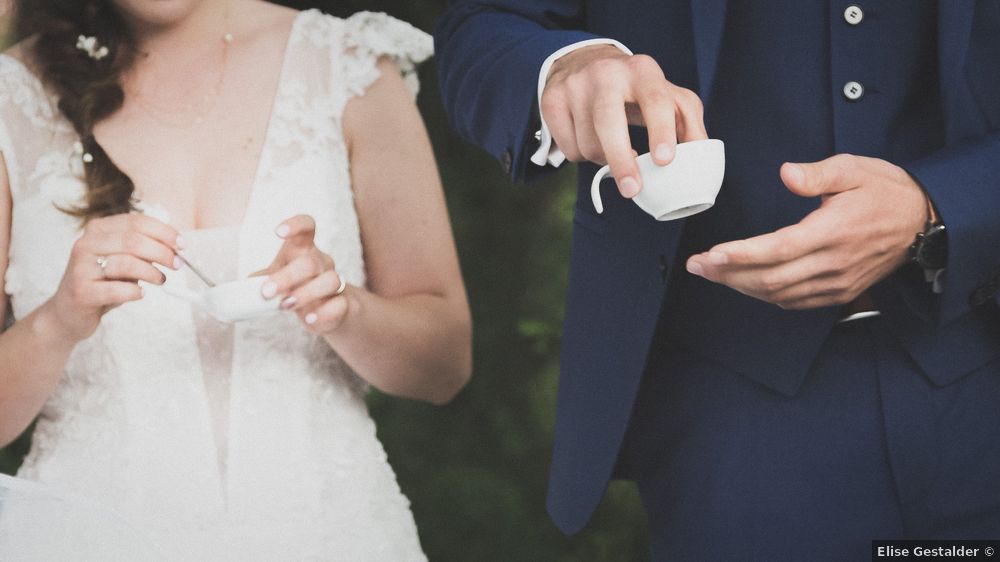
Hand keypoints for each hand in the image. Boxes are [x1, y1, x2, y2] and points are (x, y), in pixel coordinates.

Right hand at [47, 213, 180, 341]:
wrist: (69, 311)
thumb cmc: (103, 283)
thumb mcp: (123, 260)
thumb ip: (143, 249)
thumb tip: (176, 246)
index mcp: (98, 230)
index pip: (136, 222)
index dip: (164, 232)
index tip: (182, 245)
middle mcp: (86, 244)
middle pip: (133, 240)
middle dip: (162, 252)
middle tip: (177, 265)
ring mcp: (81, 267)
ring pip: (127, 263)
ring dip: (152, 272)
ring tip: (160, 280)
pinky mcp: (81, 291)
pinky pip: (117, 289)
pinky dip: (135, 291)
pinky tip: (140, 293)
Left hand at [257, 215, 347, 332]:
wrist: (328, 309)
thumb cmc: (299, 286)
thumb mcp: (277, 278)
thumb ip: (261, 280)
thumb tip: (243, 288)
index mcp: (304, 250)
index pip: (307, 227)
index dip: (295, 225)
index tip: (278, 232)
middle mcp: (321, 262)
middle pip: (310, 262)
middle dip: (287, 277)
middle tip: (267, 292)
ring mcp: (334, 282)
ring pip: (329, 281)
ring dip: (306, 294)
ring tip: (285, 306)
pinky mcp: (342, 303)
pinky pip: (338, 305)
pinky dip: (323, 313)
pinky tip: (308, 319)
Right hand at [542, 44, 707, 196]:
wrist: (583, 61)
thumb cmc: (635, 88)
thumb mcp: (667, 95)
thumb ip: (688, 123)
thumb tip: (700, 156)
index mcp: (642, 70)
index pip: (654, 100)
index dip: (660, 130)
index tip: (664, 160)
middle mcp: (606, 73)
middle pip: (608, 120)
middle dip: (621, 159)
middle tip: (632, 190)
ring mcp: (575, 86)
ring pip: (588, 142)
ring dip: (603, 160)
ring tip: (612, 149)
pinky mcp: (552, 100)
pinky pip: (569, 148)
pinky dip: (582, 157)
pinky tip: (590, 141)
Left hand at [685, 154, 928, 309]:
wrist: (924, 222)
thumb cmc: (885, 191)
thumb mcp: (855, 169)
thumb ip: (818, 174)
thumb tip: (785, 173)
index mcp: (833, 231)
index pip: (778, 249)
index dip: (740, 255)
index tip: (710, 254)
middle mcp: (833, 263)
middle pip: (770, 279)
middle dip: (728, 274)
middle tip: (697, 265)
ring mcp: (837, 282)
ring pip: (779, 294)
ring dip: (741, 286)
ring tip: (712, 273)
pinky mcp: (839, 292)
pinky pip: (794, 301)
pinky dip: (765, 294)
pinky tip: (745, 283)